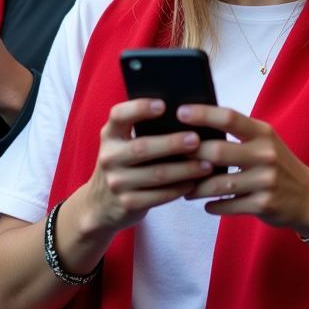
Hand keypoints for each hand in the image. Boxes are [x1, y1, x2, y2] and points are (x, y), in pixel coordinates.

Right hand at [78, 98, 214, 235]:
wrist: (100, 204)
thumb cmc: (126, 162)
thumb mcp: (125, 143)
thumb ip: (146, 130)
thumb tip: (189, 117)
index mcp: (111, 135)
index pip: (119, 115)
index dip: (139, 108)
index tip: (163, 105)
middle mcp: (109, 157)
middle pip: (142, 147)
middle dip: (172, 143)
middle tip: (197, 139)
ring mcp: (116, 182)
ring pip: (156, 174)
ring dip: (185, 169)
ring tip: (207, 164)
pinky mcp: (127, 203)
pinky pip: (158, 196)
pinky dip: (179, 189)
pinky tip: (195, 183)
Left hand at [178, 103, 308, 236]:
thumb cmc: (278, 164)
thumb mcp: (265, 143)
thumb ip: (238, 136)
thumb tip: (197, 132)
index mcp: (263, 133)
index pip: (229, 118)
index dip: (203, 114)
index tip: (180, 112)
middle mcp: (265, 154)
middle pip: (217, 152)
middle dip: (191, 156)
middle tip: (174, 160)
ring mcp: (265, 181)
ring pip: (217, 184)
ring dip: (196, 188)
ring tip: (186, 188)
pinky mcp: (263, 204)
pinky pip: (226, 206)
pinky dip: (212, 206)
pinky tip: (206, 204)